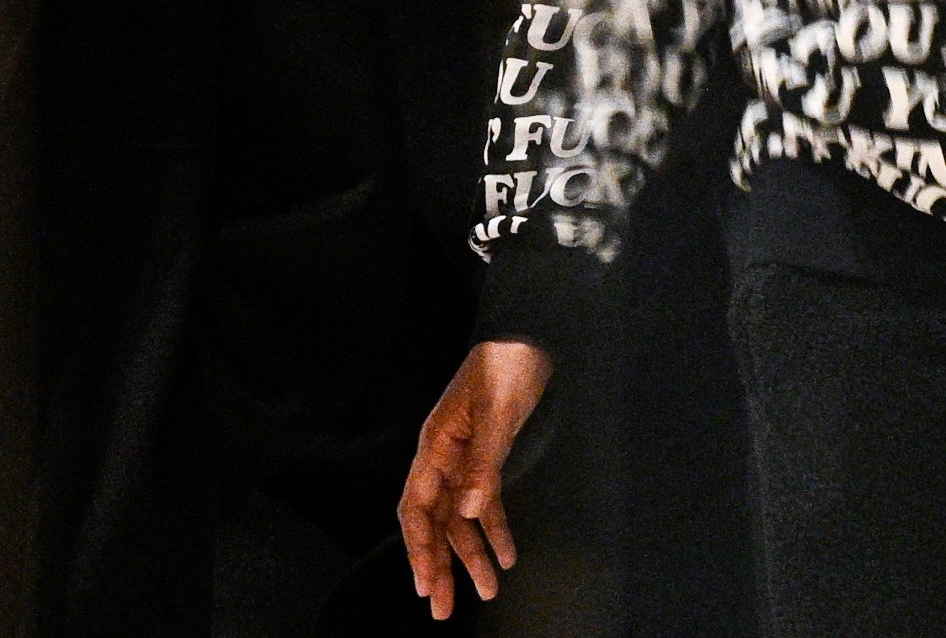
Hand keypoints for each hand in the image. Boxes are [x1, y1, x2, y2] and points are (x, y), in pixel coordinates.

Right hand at [399, 340, 551, 619]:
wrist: (529, 336)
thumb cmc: (505, 366)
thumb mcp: (495, 413)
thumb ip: (483, 463)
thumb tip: (469, 511)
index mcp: (435, 445)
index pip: (416, 508)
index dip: (417, 548)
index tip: (424, 583)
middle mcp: (444, 457)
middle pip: (436, 521)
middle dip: (441, 565)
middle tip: (443, 609)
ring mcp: (465, 459)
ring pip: (462, 518)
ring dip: (473, 554)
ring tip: (486, 590)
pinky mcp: (489, 456)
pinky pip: (487, 501)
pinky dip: (496, 528)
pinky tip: (507, 554)